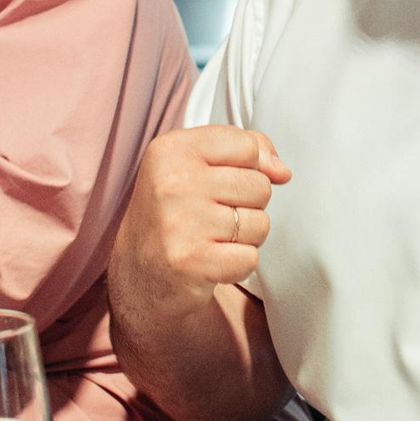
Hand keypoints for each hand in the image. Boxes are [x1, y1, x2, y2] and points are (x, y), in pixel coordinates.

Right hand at [110, 126, 290, 310]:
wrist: (138, 274)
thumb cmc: (172, 215)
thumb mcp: (194, 165)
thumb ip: (244, 151)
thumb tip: (282, 171)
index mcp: (172, 149)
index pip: (247, 145)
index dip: (246, 167)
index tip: (220, 182)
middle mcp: (173, 182)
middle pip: (260, 185)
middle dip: (247, 205)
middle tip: (213, 216)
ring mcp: (181, 222)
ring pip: (260, 223)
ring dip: (244, 237)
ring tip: (212, 239)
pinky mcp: (192, 261)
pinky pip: (250, 258)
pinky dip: (237, 265)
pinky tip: (211, 261)